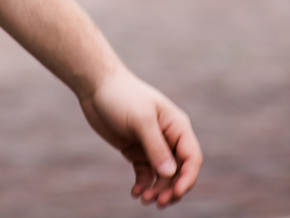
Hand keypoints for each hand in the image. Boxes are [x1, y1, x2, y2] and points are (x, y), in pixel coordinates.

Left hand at [78, 67, 202, 207]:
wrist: (98, 87)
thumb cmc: (122, 96)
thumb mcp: (141, 121)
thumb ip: (156, 147)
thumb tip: (171, 174)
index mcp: (177, 126)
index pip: (191, 157)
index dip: (187, 178)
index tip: (175, 194)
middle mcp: (168, 137)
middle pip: (179, 171)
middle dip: (172, 189)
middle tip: (158, 203)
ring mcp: (152, 145)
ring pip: (163, 176)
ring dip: (157, 190)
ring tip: (143, 199)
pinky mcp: (137, 151)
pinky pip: (146, 174)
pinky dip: (143, 185)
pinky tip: (135, 192)